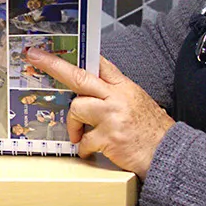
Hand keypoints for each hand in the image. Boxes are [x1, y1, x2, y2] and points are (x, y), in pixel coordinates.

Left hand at [24, 49, 174, 175]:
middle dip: (54, 65)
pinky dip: (83, 148)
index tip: (59, 50)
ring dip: (72, 125)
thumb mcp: (138, 104)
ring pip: (76, 108)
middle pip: (79, 77)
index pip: (100, 64)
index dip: (78, 56)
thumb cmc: (154, 133)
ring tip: (78, 136)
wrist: (170, 155)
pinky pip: (83, 140)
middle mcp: (117, 98)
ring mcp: (112, 116)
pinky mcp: (108, 137)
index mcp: (125, 87)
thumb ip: (116, 96)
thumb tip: (91, 93)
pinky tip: (91, 152)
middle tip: (35, 58)